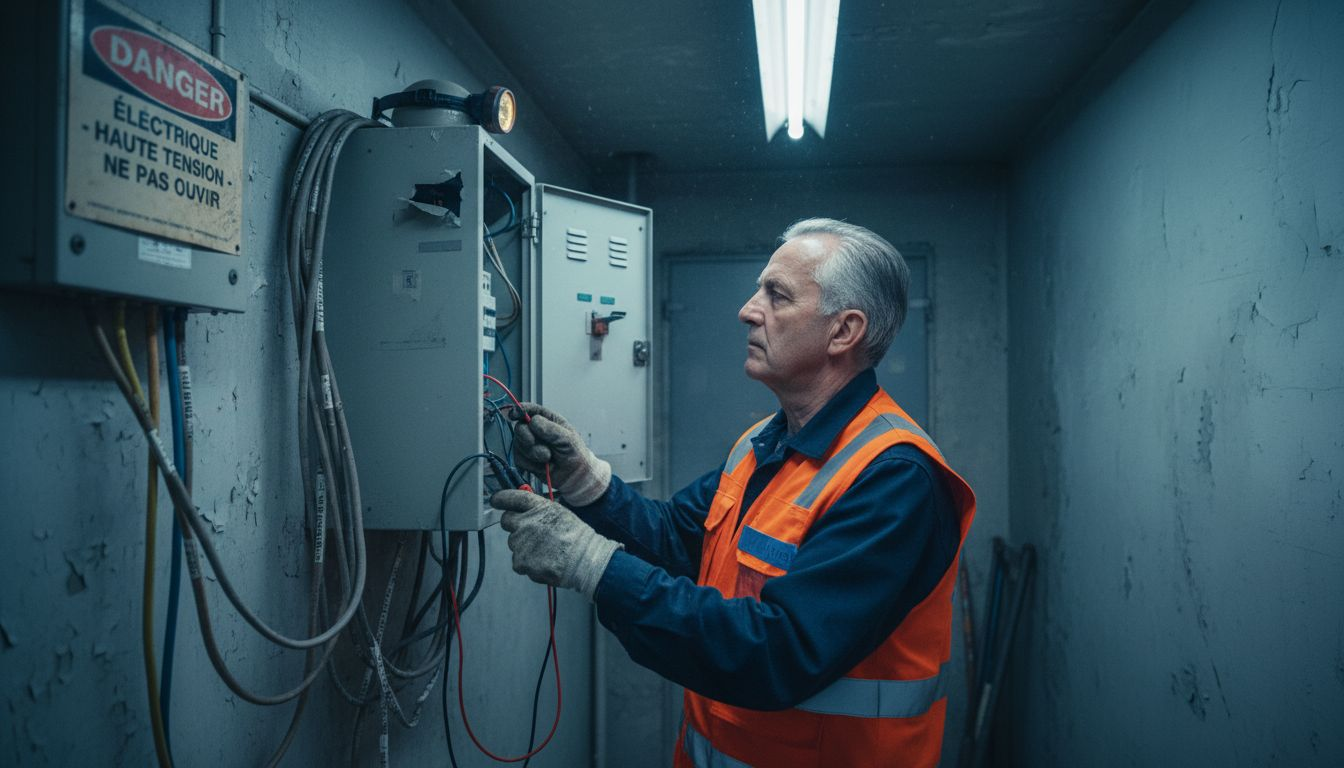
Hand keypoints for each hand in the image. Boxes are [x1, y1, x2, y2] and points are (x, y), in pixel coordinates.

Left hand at [492, 489, 619, 598]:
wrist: (584, 559)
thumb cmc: (576, 536)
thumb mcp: (558, 512)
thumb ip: (538, 510)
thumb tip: (524, 510)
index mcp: (536, 507)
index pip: (510, 497)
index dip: (500, 498)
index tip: (496, 500)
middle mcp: (525, 522)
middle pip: (507, 521)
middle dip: (515, 525)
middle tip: (531, 533)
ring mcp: (521, 543)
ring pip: (514, 544)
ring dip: (524, 547)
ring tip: (546, 550)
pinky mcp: (520, 562)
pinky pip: (519, 562)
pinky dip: (528, 564)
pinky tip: (544, 561)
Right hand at [508, 403, 610, 506]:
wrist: (574, 475)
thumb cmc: (575, 453)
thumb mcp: (567, 438)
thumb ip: (551, 429)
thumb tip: (533, 421)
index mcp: (548, 420)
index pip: (530, 410)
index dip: (520, 410)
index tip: (514, 414)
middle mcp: (536, 430)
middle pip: (520, 428)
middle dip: (528, 438)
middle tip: (540, 447)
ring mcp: (529, 444)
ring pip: (518, 445)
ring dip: (534, 454)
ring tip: (549, 457)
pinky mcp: (525, 459)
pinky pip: (519, 459)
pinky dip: (532, 465)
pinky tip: (543, 466)